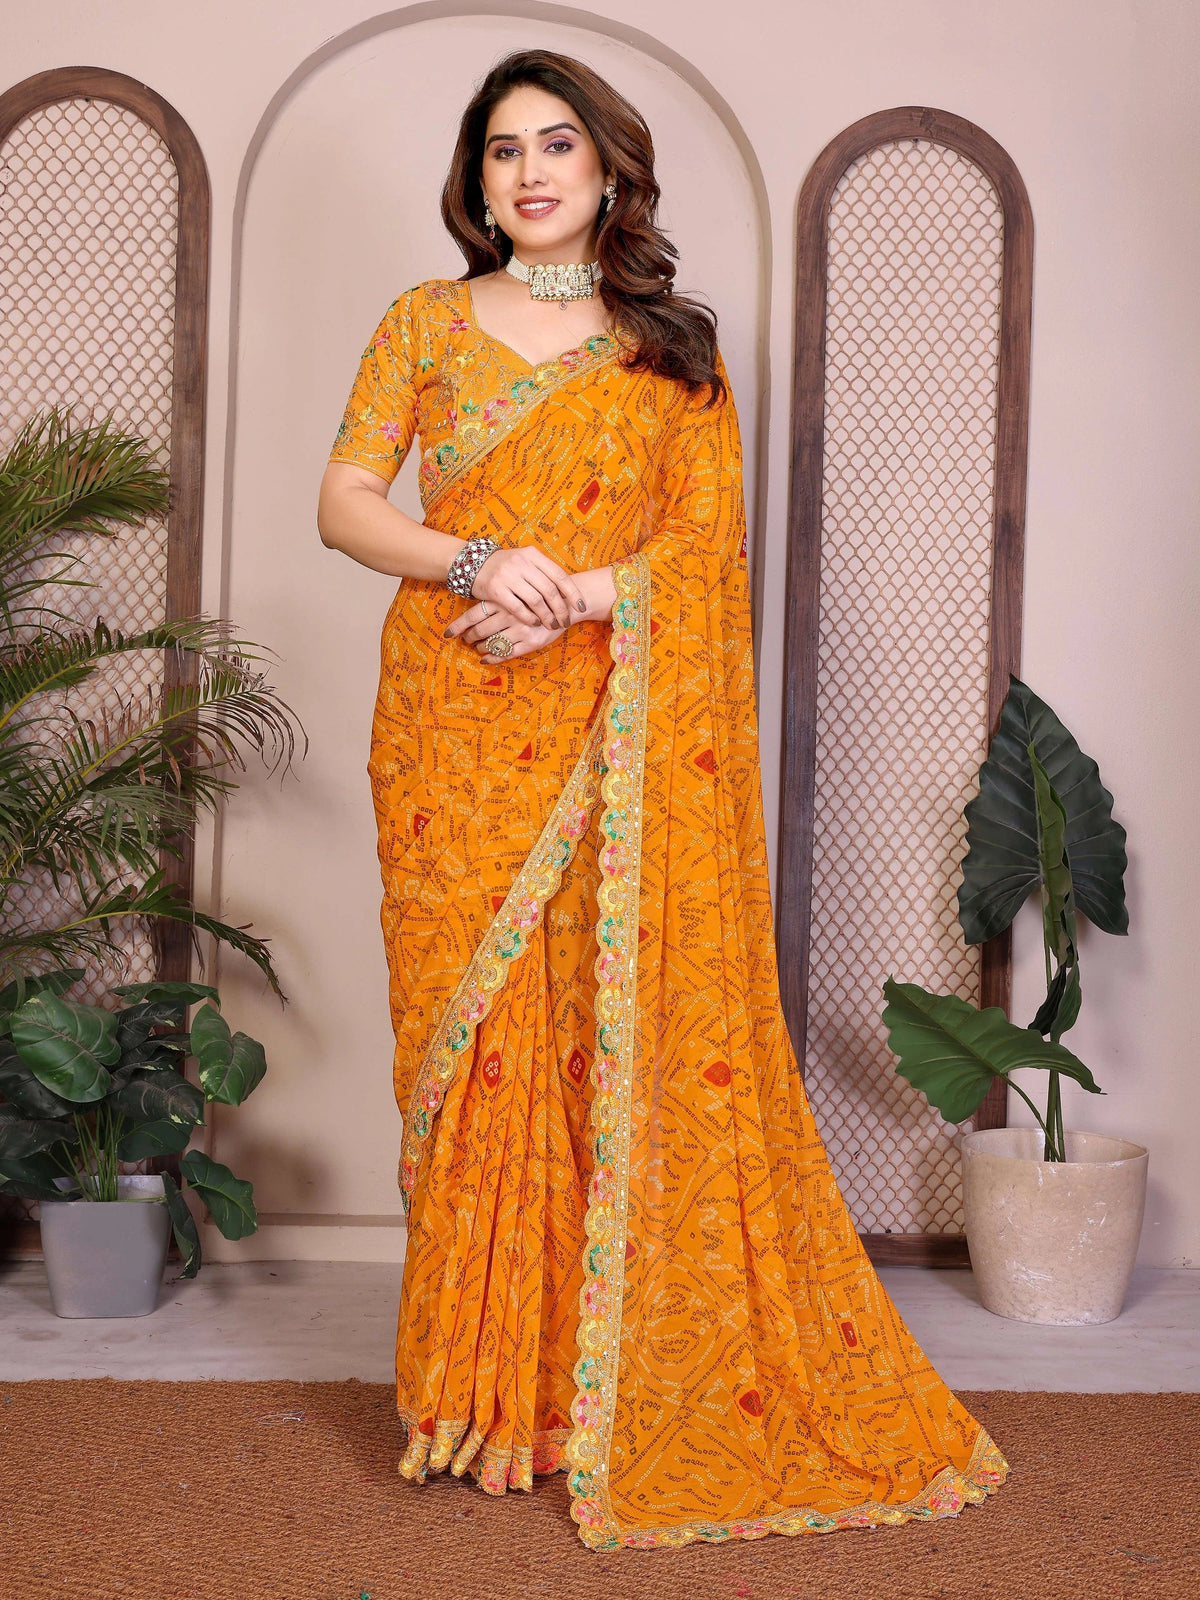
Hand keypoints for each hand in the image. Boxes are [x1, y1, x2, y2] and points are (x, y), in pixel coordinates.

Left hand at [445, 599, 564, 663]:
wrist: (566, 603)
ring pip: (492, 644)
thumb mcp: (515, 592)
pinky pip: (506, 654)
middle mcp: (509, 615)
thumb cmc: (537, 596)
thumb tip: (474, 613)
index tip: (447, 634)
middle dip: (469, 638)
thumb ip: (497, 600)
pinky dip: (493, 658)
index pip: (472, 615)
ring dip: (480, 648)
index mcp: (502, 600)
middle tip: (466, 640)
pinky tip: (486, 659)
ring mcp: (520, 630)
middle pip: (480, 631)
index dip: (458, 626)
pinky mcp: (531, 643)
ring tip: (477, 648)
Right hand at [470, 545, 587, 630]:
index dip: (573, 593)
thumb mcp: (525, 561)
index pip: (559, 575)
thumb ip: (543, 573)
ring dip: (546, 616)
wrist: (474, 564)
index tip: (581, 607)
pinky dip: (529, 617)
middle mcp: (522, 563)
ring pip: (536, 601)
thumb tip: (568, 593)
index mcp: (533, 555)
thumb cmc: (506, 566)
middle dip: (560, 609)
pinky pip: (517, 608)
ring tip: (552, 625)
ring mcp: (508, 575)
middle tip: (565, 621)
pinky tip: (535, 623)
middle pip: (549, 591)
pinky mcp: (495, 589)